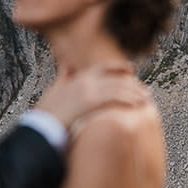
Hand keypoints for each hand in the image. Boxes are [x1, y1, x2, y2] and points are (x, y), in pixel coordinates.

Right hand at [33, 64, 148, 127]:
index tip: (131, 69)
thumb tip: (66, 64)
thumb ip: (63, 75)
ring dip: (134, 93)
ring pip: (118, 87)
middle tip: (145, 91)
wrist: (43, 123)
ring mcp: (88, 89)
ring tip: (145, 99)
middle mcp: (85, 79)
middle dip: (132, 84)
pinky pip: (115, 97)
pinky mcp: (90, 100)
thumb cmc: (48, 110)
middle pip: (116, 77)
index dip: (119, 67)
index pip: (105, 67)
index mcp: (79, 76)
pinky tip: (136, 105)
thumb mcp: (55, 87)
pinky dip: (128, 99)